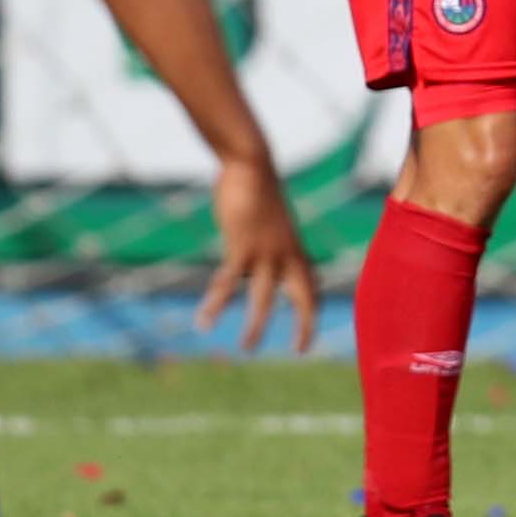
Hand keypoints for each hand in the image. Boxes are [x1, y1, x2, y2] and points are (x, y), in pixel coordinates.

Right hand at [192, 153, 321, 354]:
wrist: (252, 165)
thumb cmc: (259, 193)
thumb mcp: (273, 224)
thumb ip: (275, 247)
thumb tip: (267, 264)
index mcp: (295, 250)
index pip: (312, 289)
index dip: (312, 313)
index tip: (308, 338)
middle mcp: (287, 254)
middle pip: (303, 296)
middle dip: (304, 325)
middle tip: (300, 351)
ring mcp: (266, 252)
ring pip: (265, 297)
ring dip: (256, 325)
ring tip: (246, 348)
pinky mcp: (242, 246)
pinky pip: (227, 282)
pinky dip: (214, 303)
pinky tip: (203, 321)